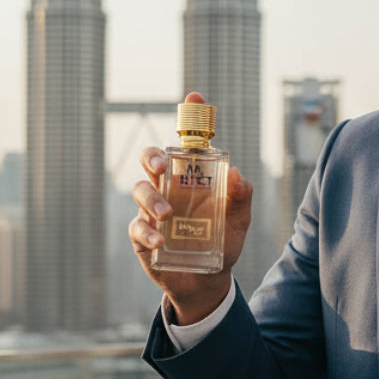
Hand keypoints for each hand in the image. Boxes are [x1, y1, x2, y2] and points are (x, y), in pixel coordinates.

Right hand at [128, 92, 253, 323]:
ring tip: (167, 215)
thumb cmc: (223, 241)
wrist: (209, 280)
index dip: (189, 117)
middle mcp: (168, 187)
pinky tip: (160, 240)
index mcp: (192, 177)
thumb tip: (236, 172)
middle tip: (163, 166)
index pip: (187, 143)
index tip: (195, 97)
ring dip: (151, 199)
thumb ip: (241, 196)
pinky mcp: (142, 235)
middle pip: (151, 159)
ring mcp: (152, 210)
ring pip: (140, 190)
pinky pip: (137, 227)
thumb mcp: (240, 218)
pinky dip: (147, 231)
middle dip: (153, 156)